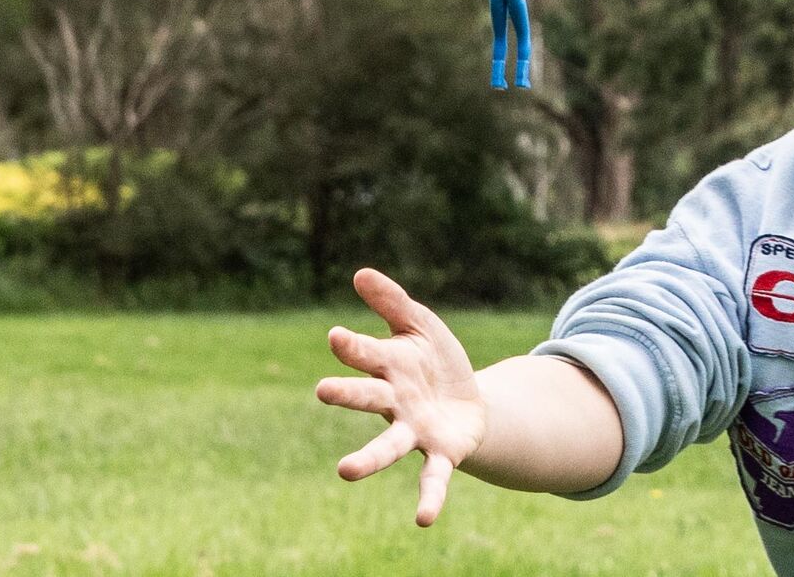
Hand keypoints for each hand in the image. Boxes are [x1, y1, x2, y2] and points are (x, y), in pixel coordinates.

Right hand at [316, 267, 486, 525]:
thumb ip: (392, 301)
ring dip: (367, 459)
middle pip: (368, 398)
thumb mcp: (420, 324)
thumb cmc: (435, 362)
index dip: (352, 346)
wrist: (471, 403)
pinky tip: (424, 519)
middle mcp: (395, 402)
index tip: (337, 335)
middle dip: (348, 394)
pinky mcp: (440, 454)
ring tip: (344, 471)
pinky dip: (429, 498)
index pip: (366, 354)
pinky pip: (433, 478)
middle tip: (322, 391)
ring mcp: (414, 431)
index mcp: (390, 367)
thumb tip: (359, 273)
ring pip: (388, 446)